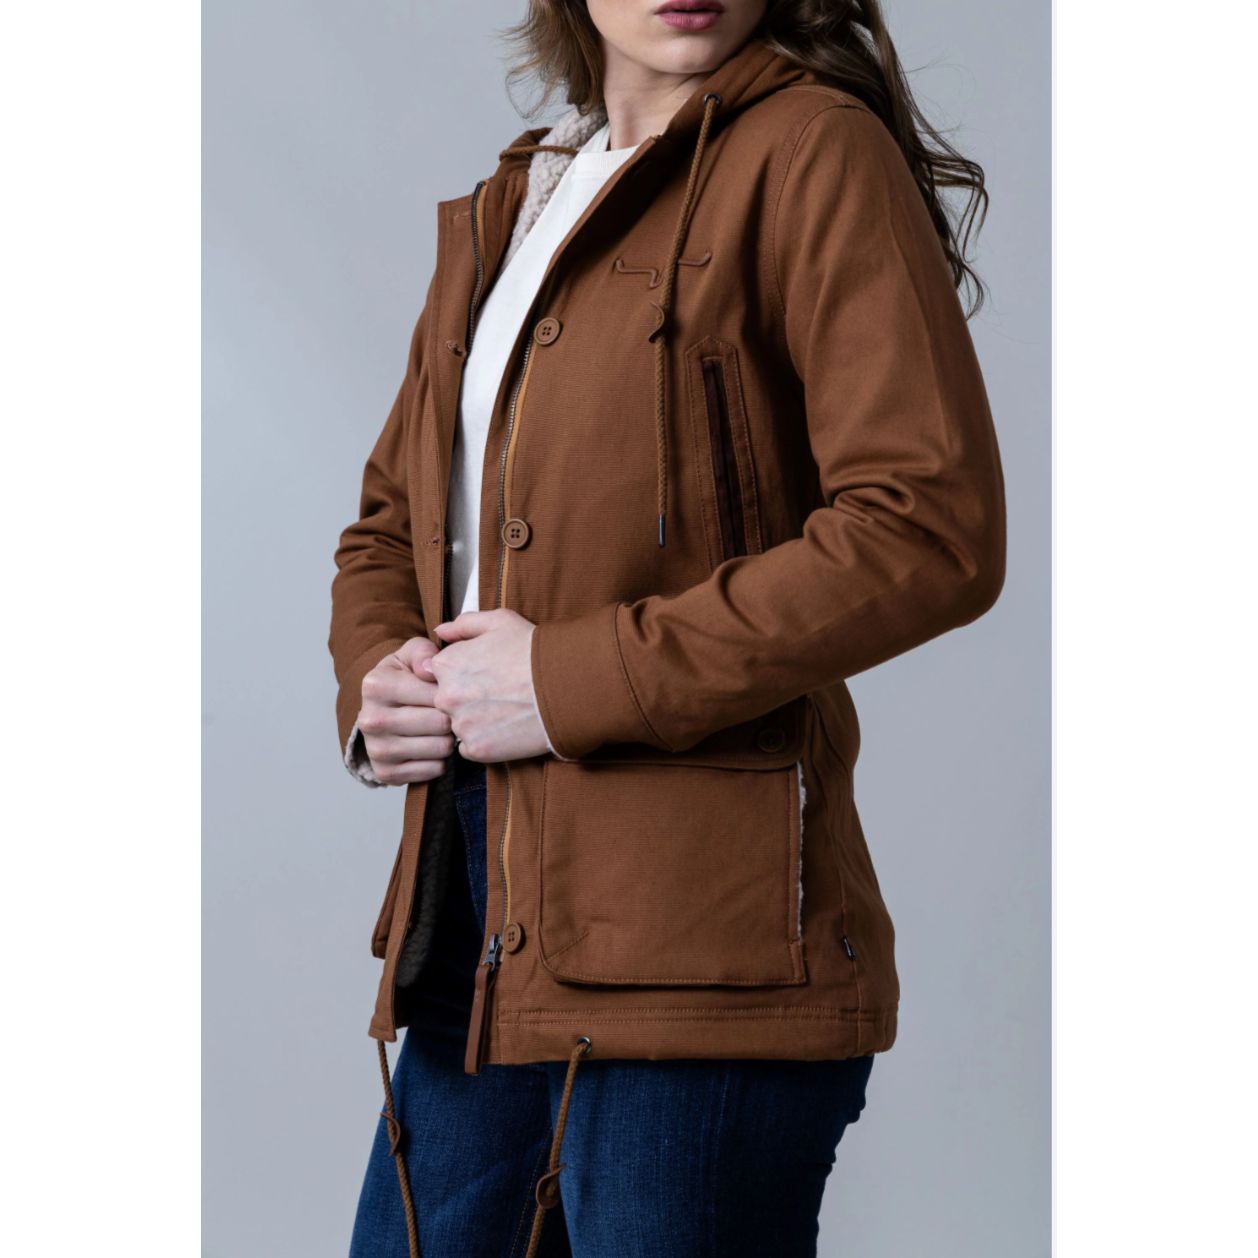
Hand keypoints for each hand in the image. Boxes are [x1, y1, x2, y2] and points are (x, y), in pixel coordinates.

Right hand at [356, 637, 455, 783]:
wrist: (383, 711)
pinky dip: (441, 760)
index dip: (452, 694)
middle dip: (454, 718)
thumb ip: (424, 653)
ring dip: (450, 740)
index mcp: (376, 685)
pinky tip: (433, 746)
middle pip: (440, 723)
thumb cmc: (405, 678)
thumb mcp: (411, 655)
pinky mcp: (385, 773)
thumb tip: (431, 668)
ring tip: (443, 729)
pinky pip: (434, 770)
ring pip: (440, 748)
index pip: (436, 694)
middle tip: (452, 713)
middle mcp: (370, 719)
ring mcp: (376, 749)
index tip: (453, 692)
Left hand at [423, 609, 548, 762]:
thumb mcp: (500, 621)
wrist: (567, 686)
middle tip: (497, 692)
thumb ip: (464, 624)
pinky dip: (485, 740)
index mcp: (446, 664)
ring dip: (475, 720)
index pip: (438, 673)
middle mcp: (446, 696)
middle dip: (466, 697)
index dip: (463, 672)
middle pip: (445, 700)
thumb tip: (439, 632)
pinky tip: (507, 727)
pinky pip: (471, 747)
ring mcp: (461, 725)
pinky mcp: (478, 749)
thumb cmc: (534, 650)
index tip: (485, 673)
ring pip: (458, 724)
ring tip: (505, 709)